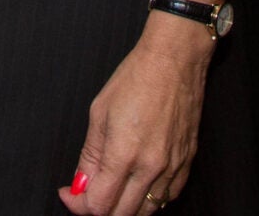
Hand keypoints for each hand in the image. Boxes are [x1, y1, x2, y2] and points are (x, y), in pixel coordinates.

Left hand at [58, 15, 210, 215]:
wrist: (175, 59)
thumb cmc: (137, 77)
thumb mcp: (99, 113)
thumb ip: (89, 156)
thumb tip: (81, 184)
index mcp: (124, 153)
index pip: (99, 205)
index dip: (78, 205)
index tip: (71, 194)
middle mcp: (151, 166)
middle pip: (121, 214)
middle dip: (98, 209)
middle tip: (88, 193)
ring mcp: (172, 166)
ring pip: (146, 211)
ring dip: (125, 207)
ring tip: (113, 188)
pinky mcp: (187, 161)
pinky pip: (168, 197)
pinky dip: (150, 200)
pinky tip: (139, 186)